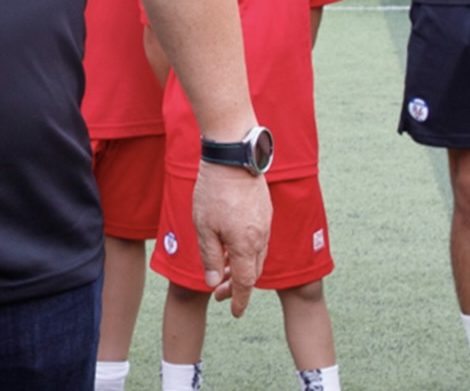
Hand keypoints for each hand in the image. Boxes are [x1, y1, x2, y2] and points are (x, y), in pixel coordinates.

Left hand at [192, 163, 271, 316]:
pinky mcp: (264, 211)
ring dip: (241, 267)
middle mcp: (261, 237)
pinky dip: (246, 250)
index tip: (234, 313)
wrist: (232, 156)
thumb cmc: (213, 191)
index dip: (239, 300)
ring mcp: (265, 223)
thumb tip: (214, 284)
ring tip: (222, 271)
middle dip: (237, 286)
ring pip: (256, 256)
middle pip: (252, 272)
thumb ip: (210, 257)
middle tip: (219, 293)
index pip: (245, 282)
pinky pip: (258, 240)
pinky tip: (231, 247)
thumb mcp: (204, 228)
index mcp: (246, 245)